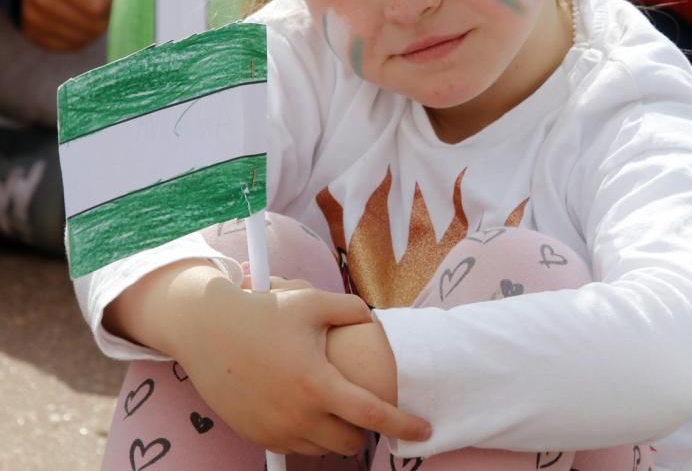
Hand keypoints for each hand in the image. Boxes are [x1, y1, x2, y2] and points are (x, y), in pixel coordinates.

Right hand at [20, 0, 114, 50]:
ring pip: (86, 37)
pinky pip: (74, 44)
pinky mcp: (37, 36)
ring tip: (96, 6)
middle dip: (108, 13)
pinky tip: (83, 17)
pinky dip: (85, 34)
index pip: (96, 1)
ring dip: (98, 25)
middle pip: (93, 23)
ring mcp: (35, 19)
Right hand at [174, 278, 430, 454]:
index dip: (403, 424)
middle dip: (365, 431)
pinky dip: (309, 436)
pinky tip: (309, 411)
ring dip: (336, 434)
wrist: (207, 330)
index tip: (425, 429)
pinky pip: (295, 448)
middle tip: (365, 408)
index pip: (371, 414)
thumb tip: (374, 322)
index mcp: (316, 383)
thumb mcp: (313, 301)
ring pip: (322, 449)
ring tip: (337, 408)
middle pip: (349, 442)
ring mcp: (274, 429)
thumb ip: (353, 310)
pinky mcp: (255, 435)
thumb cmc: (264, 311)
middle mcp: (296, 414)